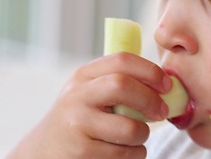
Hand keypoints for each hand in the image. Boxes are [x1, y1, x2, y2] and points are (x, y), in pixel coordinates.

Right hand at [7, 53, 171, 158]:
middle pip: (122, 86)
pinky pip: (124, 153)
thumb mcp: (90, 93)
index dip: (151, 71)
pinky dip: (134, 153)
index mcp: (83, 76)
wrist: (43, 152)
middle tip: (162, 112)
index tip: (167, 85)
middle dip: (150, 100)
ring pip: (129, 127)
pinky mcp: (81, 151)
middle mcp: (77, 96)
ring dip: (143, 135)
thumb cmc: (81, 120)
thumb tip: (166, 82)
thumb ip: (118, 81)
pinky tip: (124, 151)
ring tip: (136, 136)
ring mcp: (77, 123)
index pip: (122, 60)